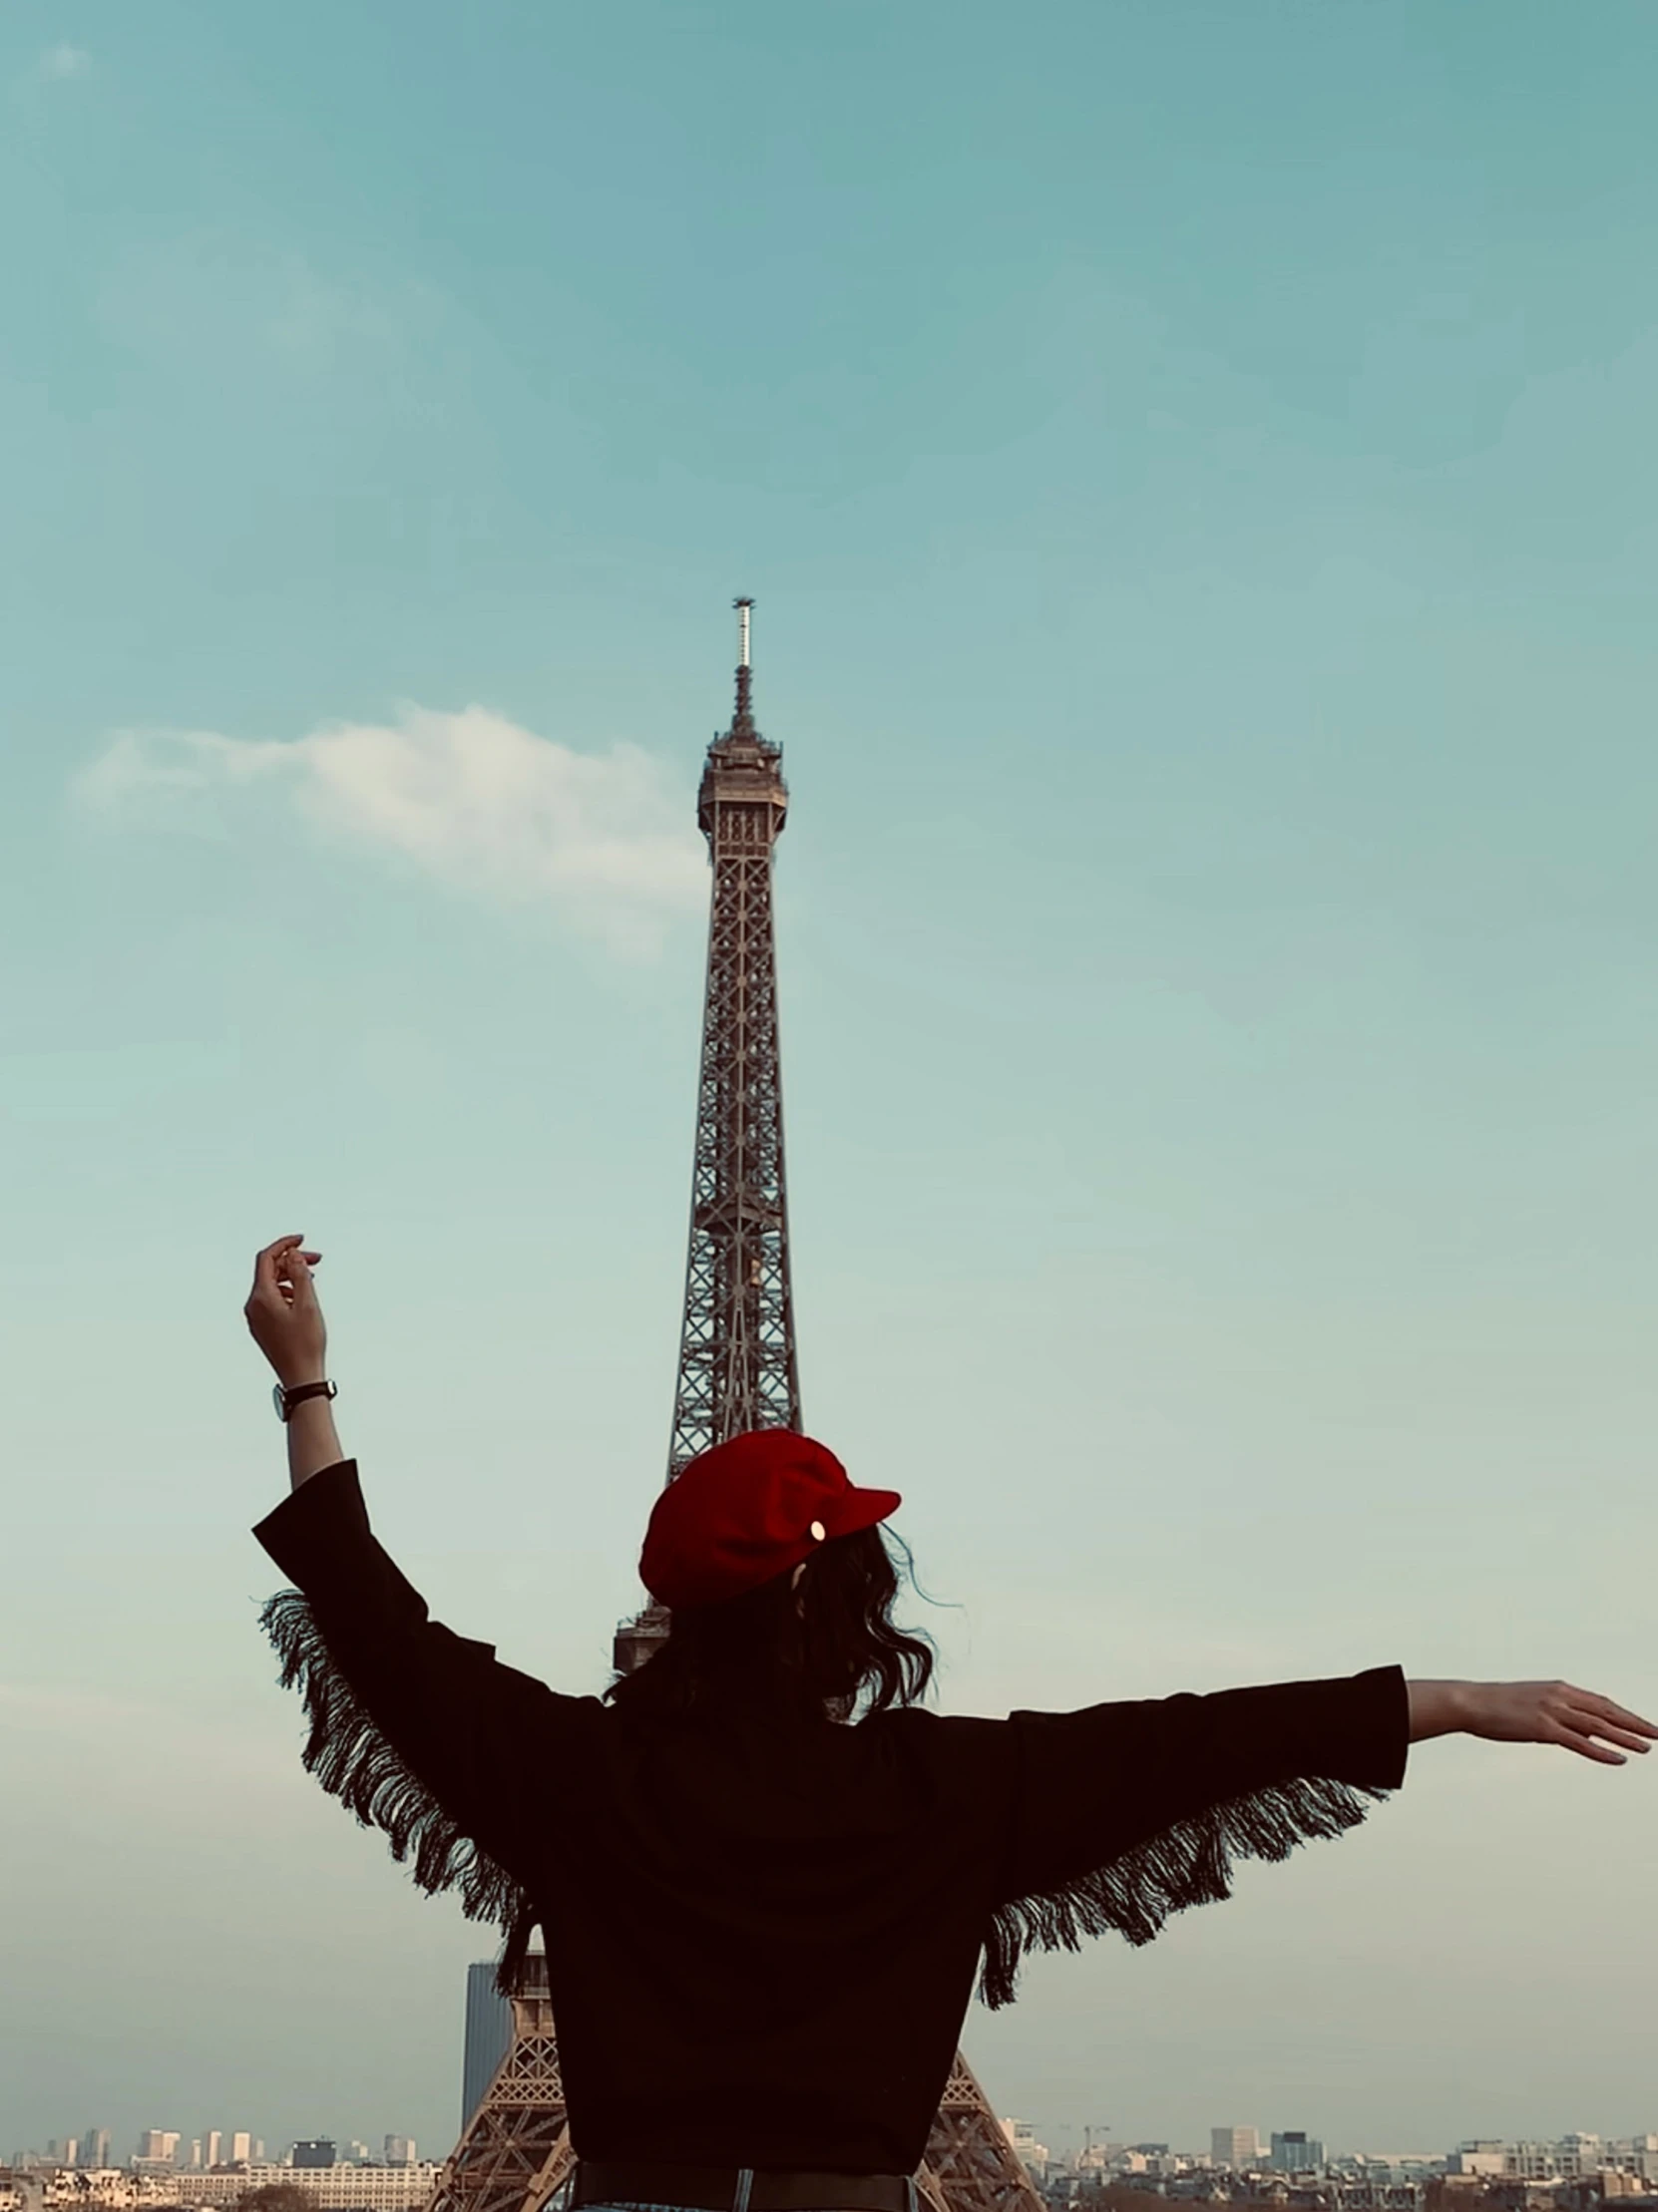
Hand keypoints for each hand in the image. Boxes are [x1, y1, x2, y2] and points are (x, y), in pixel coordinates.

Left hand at [245, 1233, 326, 1386]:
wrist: (300, 1377)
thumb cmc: (306, 1343)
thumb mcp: (308, 1304)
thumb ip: (300, 1274)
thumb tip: (292, 1254)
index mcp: (260, 1297)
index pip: (266, 1259)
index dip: (284, 1244)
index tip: (302, 1239)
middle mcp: (253, 1306)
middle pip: (268, 1271)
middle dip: (291, 1260)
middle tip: (317, 1259)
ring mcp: (255, 1318)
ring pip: (270, 1285)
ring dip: (290, 1275)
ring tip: (312, 1277)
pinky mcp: (262, 1327)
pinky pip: (271, 1299)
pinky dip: (286, 1290)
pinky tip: (303, 1296)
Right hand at [1410, 1678, 1656, 1764]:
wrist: (1470, 1702)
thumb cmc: (1498, 1705)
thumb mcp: (1536, 1706)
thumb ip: (1564, 1718)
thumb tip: (1588, 1734)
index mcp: (1560, 1689)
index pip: (1602, 1703)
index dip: (1627, 1715)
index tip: (1646, 1725)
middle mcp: (1560, 1696)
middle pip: (1607, 1711)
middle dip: (1635, 1724)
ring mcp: (1551, 1711)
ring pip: (1598, 1725)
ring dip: (1625, 1737)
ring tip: (1647, 1748)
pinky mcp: (1542, 1727)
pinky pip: (1578, 1742)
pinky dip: (1601, 1751)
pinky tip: (1618, 1759)